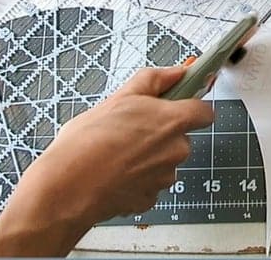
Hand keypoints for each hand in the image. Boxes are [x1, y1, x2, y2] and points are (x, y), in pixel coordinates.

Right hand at [0, 66, 212, 256]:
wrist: (66, 189)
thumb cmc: (88, 141)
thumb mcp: (119, 97)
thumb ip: (154, 81)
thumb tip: (178, 71)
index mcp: (173, 122)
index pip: (204, 112)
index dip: (191, 106)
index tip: (178, 104)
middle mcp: (176, 151)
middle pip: (180, 137)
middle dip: (161, 132)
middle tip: (130, 128)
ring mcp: (164, 178)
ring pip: (164, 161)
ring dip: (148, 156)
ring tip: (116, 152)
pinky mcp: (149, 199)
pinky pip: (149, 183)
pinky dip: (136, 178)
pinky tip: (113, 173)